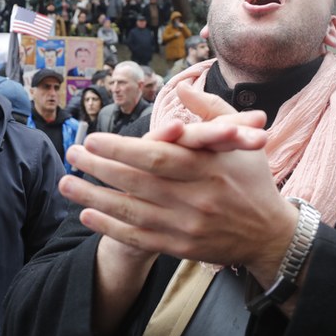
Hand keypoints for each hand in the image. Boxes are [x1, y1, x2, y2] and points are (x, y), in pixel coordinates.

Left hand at [62, 82, 295, 276]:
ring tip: (65, 183)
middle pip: (138, 183)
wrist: (269, 235)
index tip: (95, 139)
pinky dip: (110, 227)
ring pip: (132, 211)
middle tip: (73, 154)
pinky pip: (139, 238)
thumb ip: (211, 112)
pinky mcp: (181, 249)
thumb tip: (184, 86)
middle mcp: (197, 198)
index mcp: (209, 167)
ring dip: (94, 197)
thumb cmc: (251, 179)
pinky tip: (86, 214)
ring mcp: (187, 227)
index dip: (122, 149)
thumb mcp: (241, 140)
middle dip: (99, 168)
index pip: (157, 156)